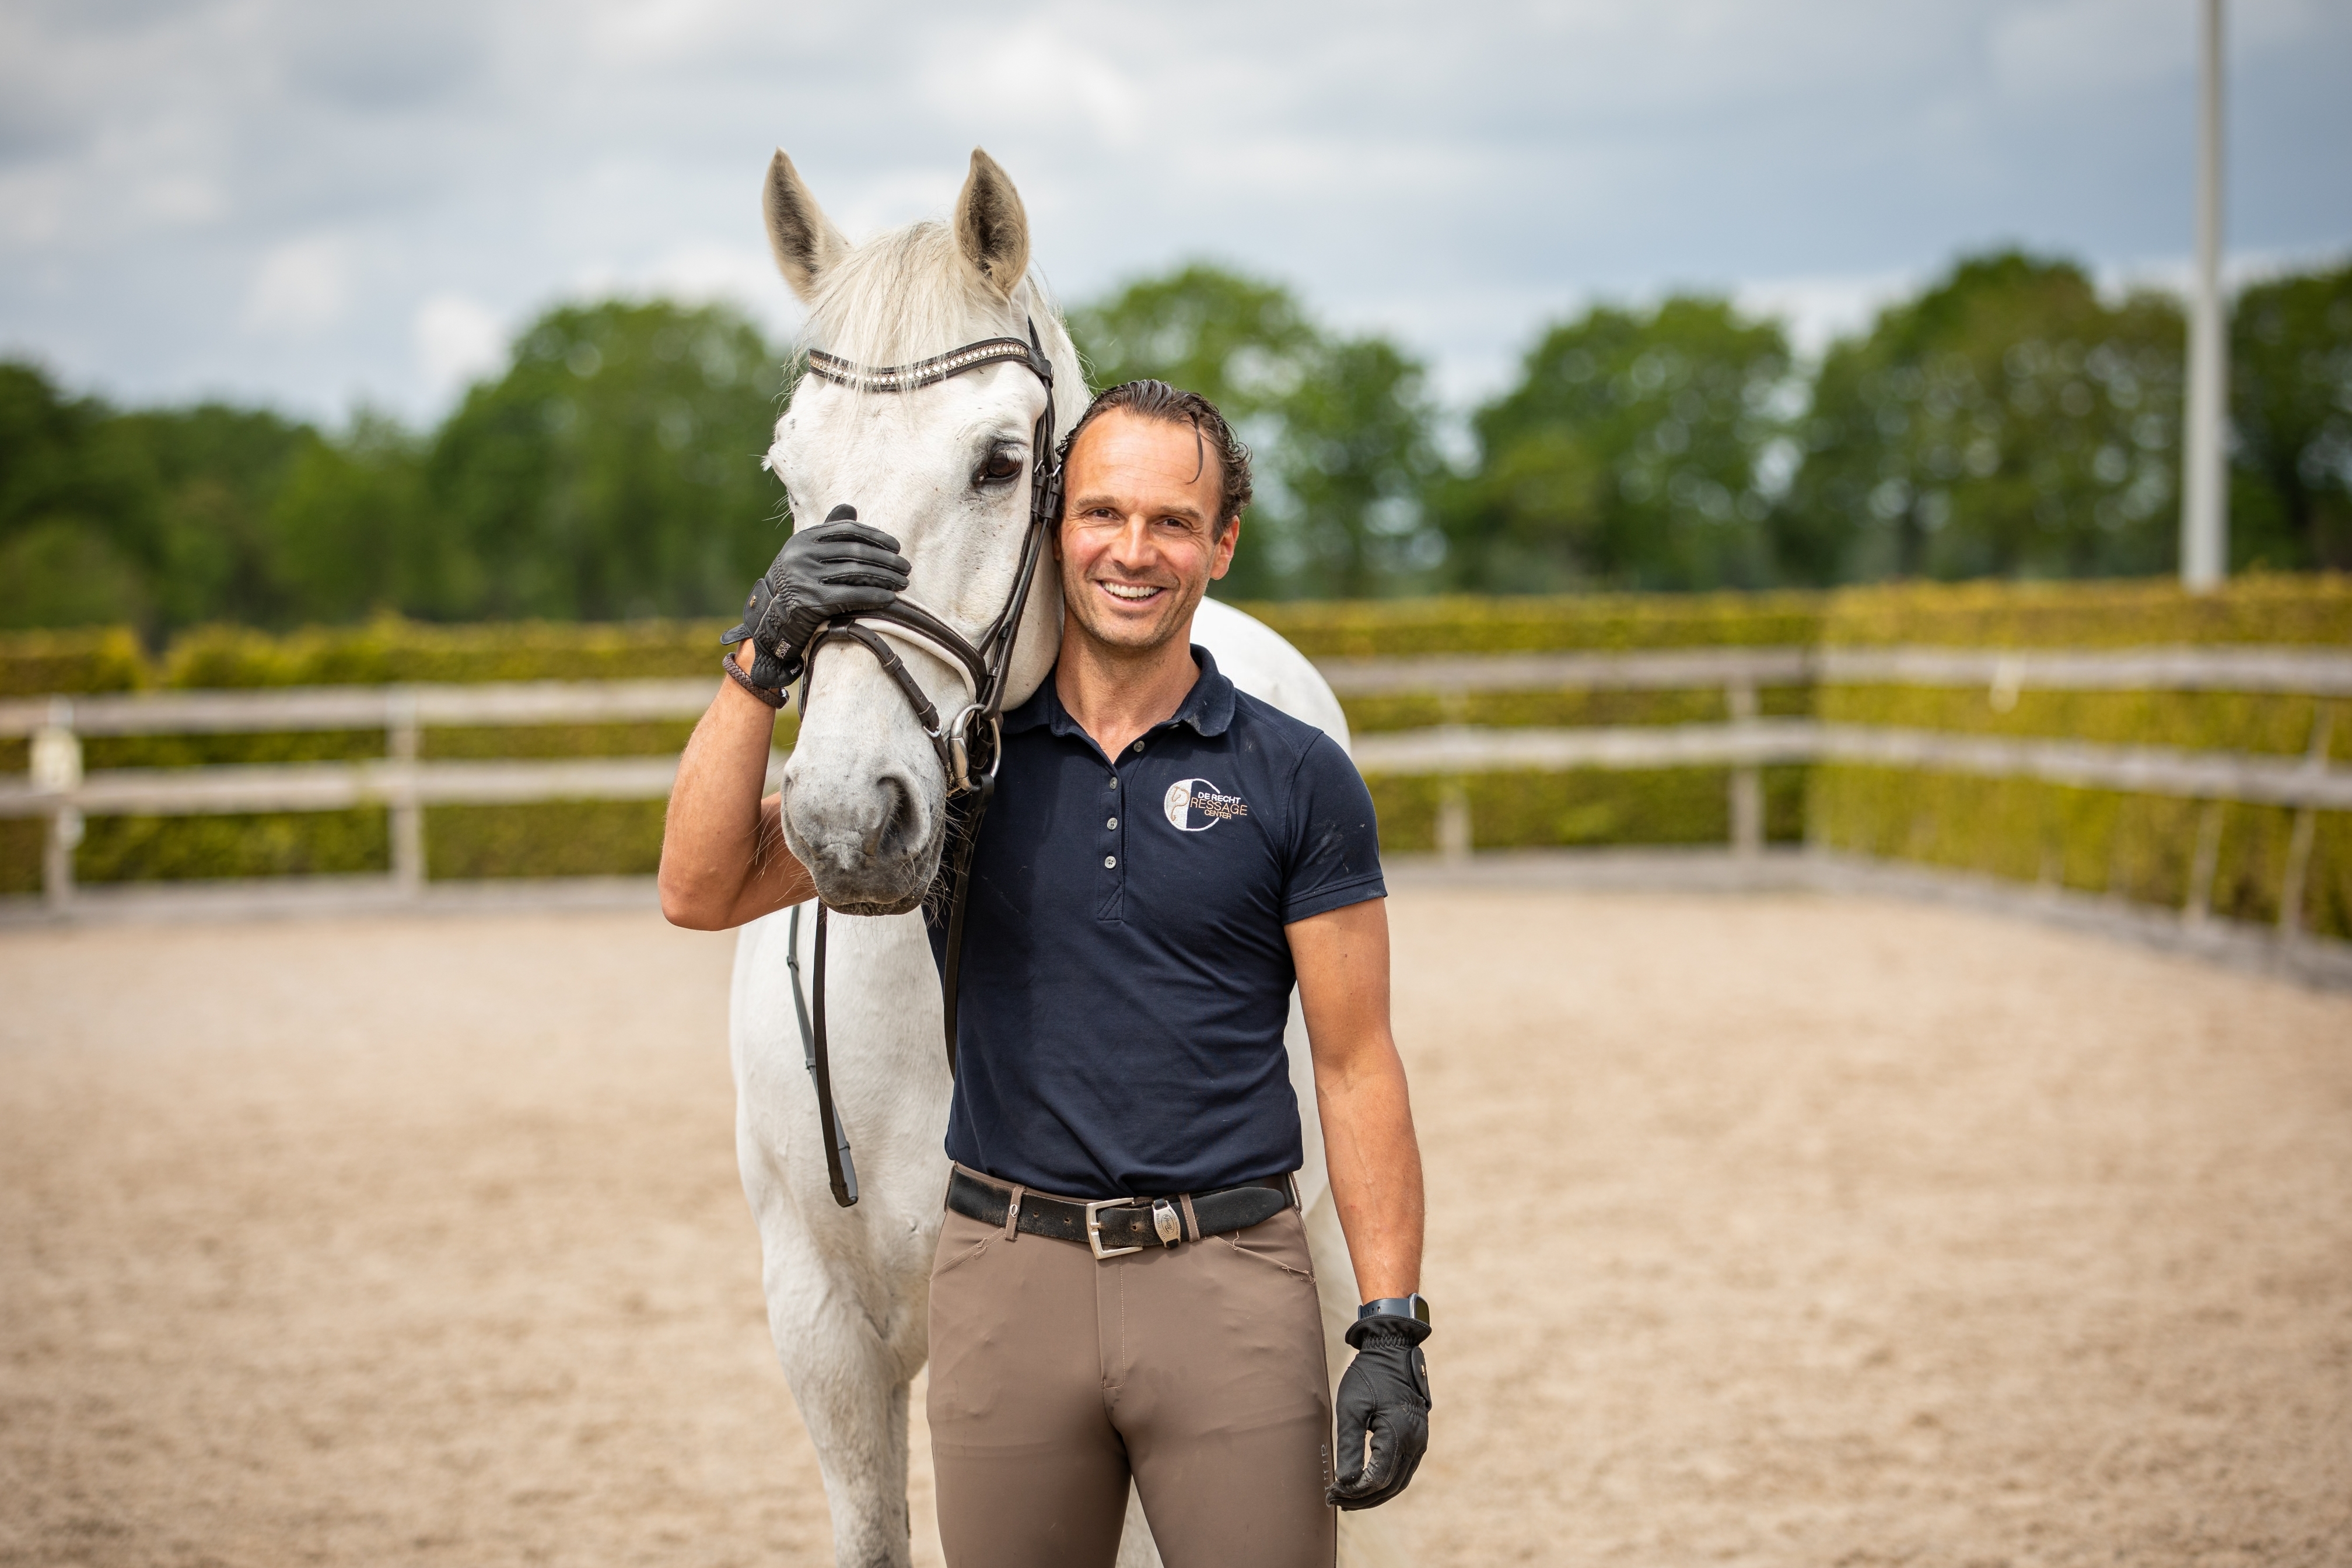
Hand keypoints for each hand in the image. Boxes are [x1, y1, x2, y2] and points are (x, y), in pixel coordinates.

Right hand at [723, 504, 909, 690]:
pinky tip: (890, 597)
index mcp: (805, 537)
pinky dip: (874, 595)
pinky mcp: (813, 601)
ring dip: (886, 578)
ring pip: (857, 572)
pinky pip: (852, 595)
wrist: (773, 613)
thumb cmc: (799, 578)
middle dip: (886, 560)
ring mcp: (806, 577)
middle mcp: (803, 554)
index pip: (848, 530)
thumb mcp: (807, 550)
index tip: (896, 546)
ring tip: (903, 582)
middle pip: (856, 552)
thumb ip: (828, 530)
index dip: (876, 537)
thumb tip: (851, 508)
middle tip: (906, 567)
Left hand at [1325, 1316, 1430, 1509]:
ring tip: (1348, 1499)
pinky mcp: (1418, 1439)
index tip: (1331, 1492)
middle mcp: (1415, 1443)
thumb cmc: (1368, 1377)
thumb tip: (1345, 1482)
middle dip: (1362, 1499)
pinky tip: (1366, 1484)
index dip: (1353, 1492)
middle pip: (1389, 1487)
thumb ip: (1349, 1446)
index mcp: (1398, 1434)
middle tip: (1335, 1500)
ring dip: (1374, 1495)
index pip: (1377, 1479)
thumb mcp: (1351, 1408)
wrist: (1393, 1352)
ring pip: (1399, 1483)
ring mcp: (1420, 1442)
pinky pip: (1404, 1471)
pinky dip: (1386, 1483)